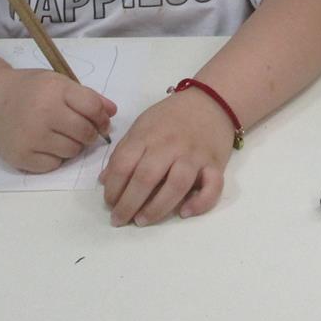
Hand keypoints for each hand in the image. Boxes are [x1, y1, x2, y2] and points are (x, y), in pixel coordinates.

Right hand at [0, 69, 115, 172]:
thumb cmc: (29, 89)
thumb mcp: (59, 82)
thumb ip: (88, 96)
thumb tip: (113, 112)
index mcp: (55, 90)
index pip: (92, 108)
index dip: (102, 117)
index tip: (101, 121)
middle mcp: (43, 113)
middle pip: (85, 133)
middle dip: (90, 134)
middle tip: (82, 130)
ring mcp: (31, 137)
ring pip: (72, 151)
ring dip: (74, 146)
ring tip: (61, 135)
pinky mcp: (21, 157)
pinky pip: (53, 165)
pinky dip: (55, 158)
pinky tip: (46, 144)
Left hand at [99, 88, 234, 226]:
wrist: (211, 100)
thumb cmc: (172, 116)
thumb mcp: (142, 125)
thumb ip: (124, 151)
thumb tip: (105, 181)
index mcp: (148, 135)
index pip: (124, 164)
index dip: (112, 188)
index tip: (109, 203)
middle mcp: (170, 145)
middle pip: (146, 178)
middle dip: (128, 204)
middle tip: (119, 220)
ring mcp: (194, 155)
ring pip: (176, 185)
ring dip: (157, 208)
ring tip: (142, 220)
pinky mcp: (216, 164)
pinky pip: (212, 186)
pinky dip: (200, 202)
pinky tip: (185, 212)